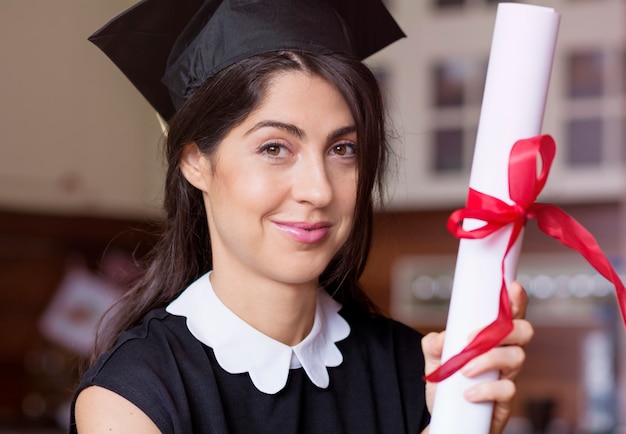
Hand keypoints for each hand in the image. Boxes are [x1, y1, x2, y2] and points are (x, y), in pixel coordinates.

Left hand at [421, 281, 533, 433]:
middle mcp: (505, 353)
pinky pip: (508, 389)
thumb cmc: (446, 381)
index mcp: (492, 338)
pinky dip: (487, 389)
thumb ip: (433, 343)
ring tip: (464, 369)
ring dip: (489, 359)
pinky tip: (468, 393)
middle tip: (473, 338)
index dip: (516, 299)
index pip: (510, 314)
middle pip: (524, 331)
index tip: (513, 286)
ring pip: (517, 358)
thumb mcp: (433, 357)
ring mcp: (507, 376)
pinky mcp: (505, 400)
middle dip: (505, 329)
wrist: (444, 416)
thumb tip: (442, 338)